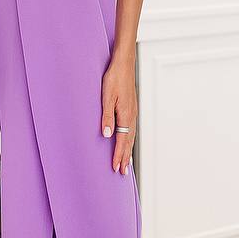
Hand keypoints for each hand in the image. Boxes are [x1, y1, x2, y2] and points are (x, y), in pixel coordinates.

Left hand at [101, 53, 136, 174]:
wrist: (124, 64)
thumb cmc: (114, 78)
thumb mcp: (106, 97)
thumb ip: (106, 117)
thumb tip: (106, 135)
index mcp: (125, 115)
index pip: (121, 141)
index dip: (118, 155)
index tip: (115, 168)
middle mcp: (131, 116)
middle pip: (128, 142)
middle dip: (125, 158)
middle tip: (122, 173)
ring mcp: (132, 112)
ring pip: (131, 137)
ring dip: (128, 151)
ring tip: (126, 163)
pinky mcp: (131, 109)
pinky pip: (131, 130)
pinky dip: (129, 140)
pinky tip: (127, 142)